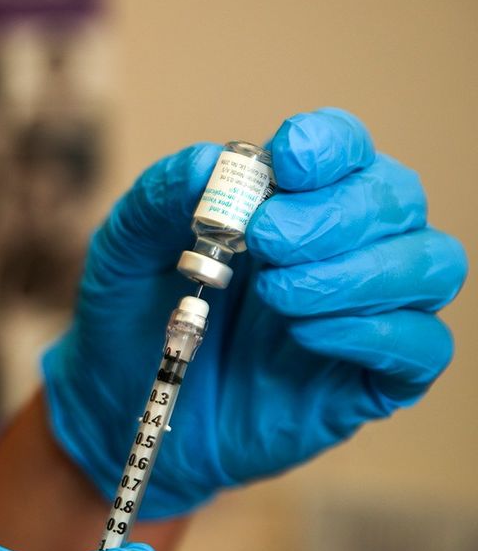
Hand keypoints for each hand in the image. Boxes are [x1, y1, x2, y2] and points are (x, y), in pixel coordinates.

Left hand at [43, 108, 466, 517]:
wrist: (120, 404)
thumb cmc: (131, 315)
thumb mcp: (124, 247)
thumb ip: (161, 196)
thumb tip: (213, 165)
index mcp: (290, 199)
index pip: (347, 148)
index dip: (330, 145)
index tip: (286, 161)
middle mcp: (342, 246)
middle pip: (398, 198)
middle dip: (335, 214)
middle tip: (265, 239)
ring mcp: (363, 312)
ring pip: (429, 266)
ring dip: (357, 272)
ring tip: (276, 293)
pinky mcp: (370, 380)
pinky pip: (424, 347)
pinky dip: (372, 332)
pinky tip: (305, 335)